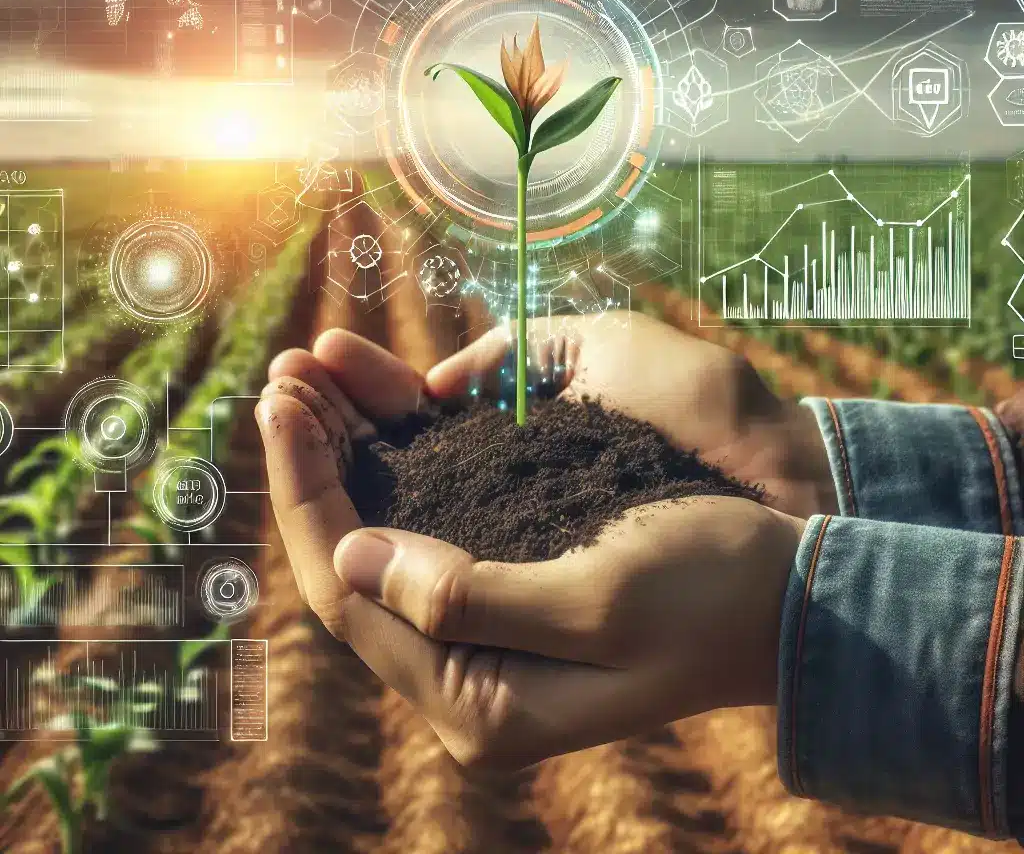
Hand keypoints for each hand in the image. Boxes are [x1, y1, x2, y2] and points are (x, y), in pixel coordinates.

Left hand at [256, 328, 805, 769]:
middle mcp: (467, 682)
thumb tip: (355, 558)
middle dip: (314, 468)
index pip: (349, 594)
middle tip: (284, 379)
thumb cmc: (712, 594)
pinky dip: (393, 475)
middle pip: (352, 569)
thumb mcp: (598, 602)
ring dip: (345, 465)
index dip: (306, 494)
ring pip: (381, 548)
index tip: (282, 403)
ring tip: (310, 387)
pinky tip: (373, 421)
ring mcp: (484, 643)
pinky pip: (423, 538)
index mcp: (479, 703)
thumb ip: (469, 597)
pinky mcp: (507, 601)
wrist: (790, 598)